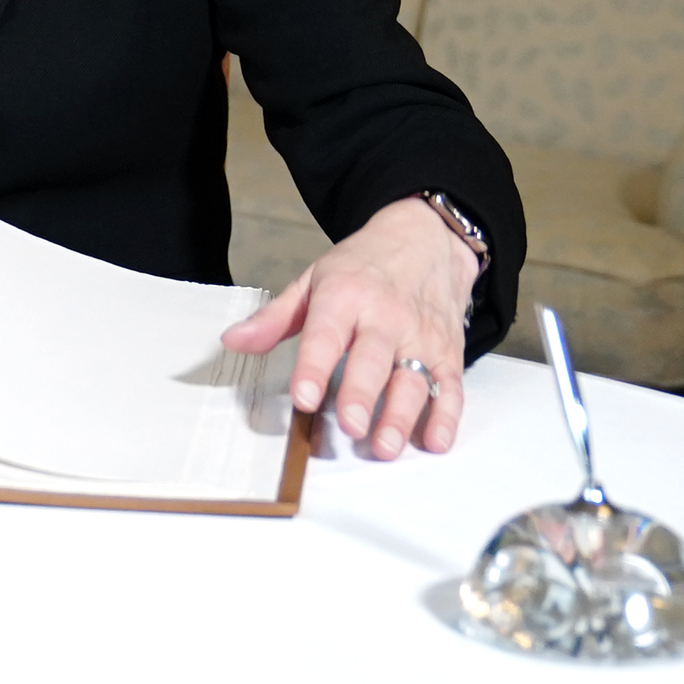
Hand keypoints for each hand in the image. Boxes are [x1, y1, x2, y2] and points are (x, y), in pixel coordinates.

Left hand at [219, 195, 476, 462]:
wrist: (427, 238)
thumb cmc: (363, 266)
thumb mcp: (314, 279)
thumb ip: (275, 317)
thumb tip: (233, 341)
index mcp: (345, 296)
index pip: (326, 333)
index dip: (314, 366)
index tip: (304, 397)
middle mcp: (385, 316)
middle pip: (373, 359)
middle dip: (361, 395)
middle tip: (350, 427)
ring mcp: (421, 336)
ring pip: (413, 378)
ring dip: (402, 415)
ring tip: (385, 446)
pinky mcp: (448, 352)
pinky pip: (450, 386)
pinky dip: (446, 415)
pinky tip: (435, 441)